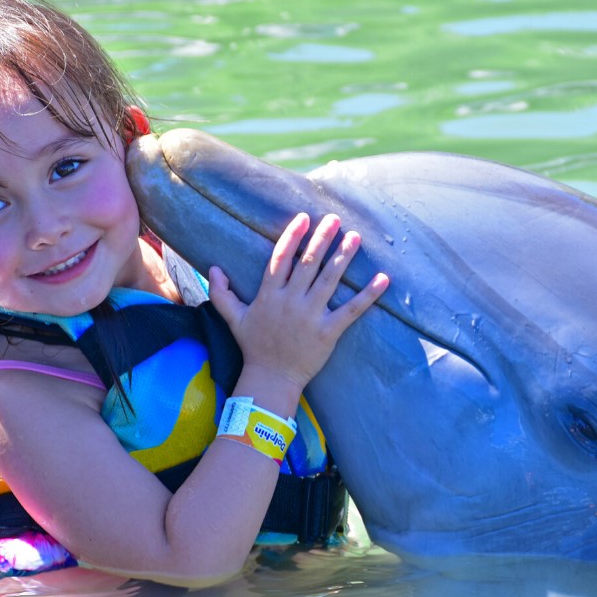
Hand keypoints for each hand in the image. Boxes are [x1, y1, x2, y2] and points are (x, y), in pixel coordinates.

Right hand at [208, 213, 388, 395]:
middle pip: (308, 263)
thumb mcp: (233, 318)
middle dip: (322, 238)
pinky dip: (368, 294)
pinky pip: (352, 310)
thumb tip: (213, 268)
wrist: (270, 379)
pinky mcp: (328, 332)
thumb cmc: (253, 347)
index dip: (292, 236)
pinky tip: (383, 279)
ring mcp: (310, 316)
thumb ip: (221, 292)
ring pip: (329, 280)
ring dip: (343, 256)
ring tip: (355, 237)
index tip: (304, 218)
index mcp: (269, 295)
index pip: (281, 258)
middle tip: (335, 219)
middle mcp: (290, 301)